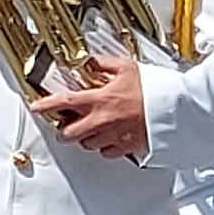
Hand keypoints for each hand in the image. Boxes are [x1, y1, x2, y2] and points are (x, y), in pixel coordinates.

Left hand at [30, 51, 151, 159]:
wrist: (177, 109)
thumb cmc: (155, 89)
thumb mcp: (127, 68)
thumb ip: (104, 64)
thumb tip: (91, 62)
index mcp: (99, 100)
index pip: (62, 103)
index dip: (45, 105)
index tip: (36, 107)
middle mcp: (102, 121)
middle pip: (68, 133)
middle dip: (64, 128)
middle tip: (66, 121)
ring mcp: (113, 136)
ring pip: (86, 144)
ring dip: (84, 137)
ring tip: (90, 127)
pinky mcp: (126, 147)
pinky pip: (106, 152)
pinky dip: (104, 146)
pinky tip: (107, 137)